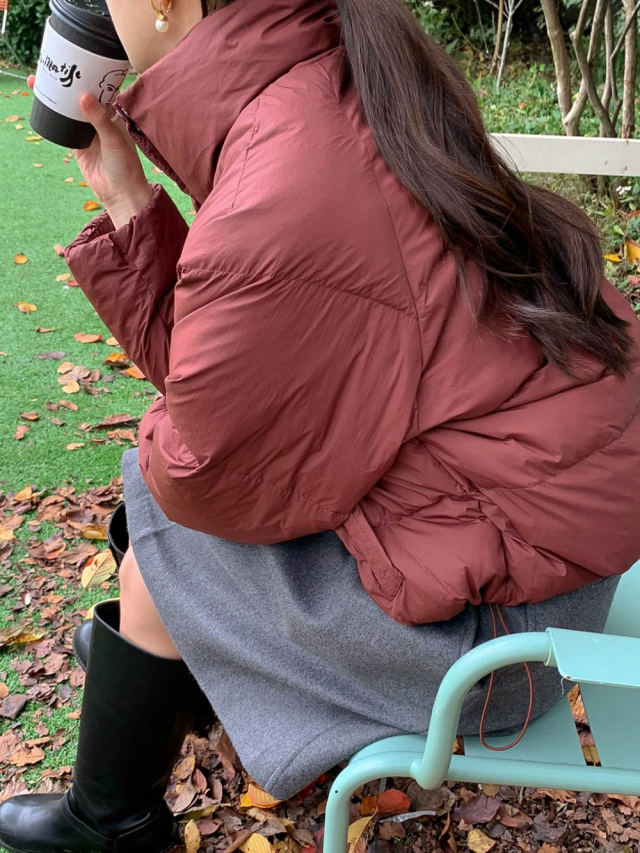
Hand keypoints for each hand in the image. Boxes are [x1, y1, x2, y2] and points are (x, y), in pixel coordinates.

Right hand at [27, 75, 151, 216]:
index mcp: (114, 116)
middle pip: (82, 98)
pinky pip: (64, 127)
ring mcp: (88, 132)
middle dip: (69, 84)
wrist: (119, 193)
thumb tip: (84, 97)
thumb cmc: (126, 167)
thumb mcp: (114, 140)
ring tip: (42, 82)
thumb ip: (100, 119)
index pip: (100, 90)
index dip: (89, 77)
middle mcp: (101, 121)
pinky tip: (43, 104)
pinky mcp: (77, 145)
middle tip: (53, 68)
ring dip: (58, 99)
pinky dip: (54, 117)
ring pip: (70, 110)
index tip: (77, 62)